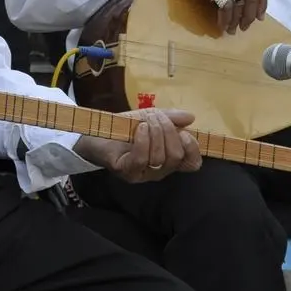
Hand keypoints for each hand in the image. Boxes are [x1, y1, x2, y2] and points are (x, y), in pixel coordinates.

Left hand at [74, 109, 202, 182]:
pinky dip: (143, 140)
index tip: (185, 133)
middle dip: (169, 131)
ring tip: (144, 121)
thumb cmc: (125, 127)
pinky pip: (142, 159)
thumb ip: (171, 118)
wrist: (97, 132)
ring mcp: (142, 173)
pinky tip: (139, 128)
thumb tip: (191, 117)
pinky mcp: (127, 171)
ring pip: (160, 158)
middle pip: (176, 156)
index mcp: (168, 158)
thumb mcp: (151, 117)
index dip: (193, 149)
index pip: (191, 163)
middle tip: (155, 117)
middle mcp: (158, 170)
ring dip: (155, 132)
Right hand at [171, 0, 267, 34]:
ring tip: (232, 29)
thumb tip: (248, 1)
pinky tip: (222, 25)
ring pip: (239, 4)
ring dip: (236, 20)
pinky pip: (225, 7)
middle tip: (245, 26)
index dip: (262, 4)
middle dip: (250, 15)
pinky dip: (225, 19)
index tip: (259, 17)